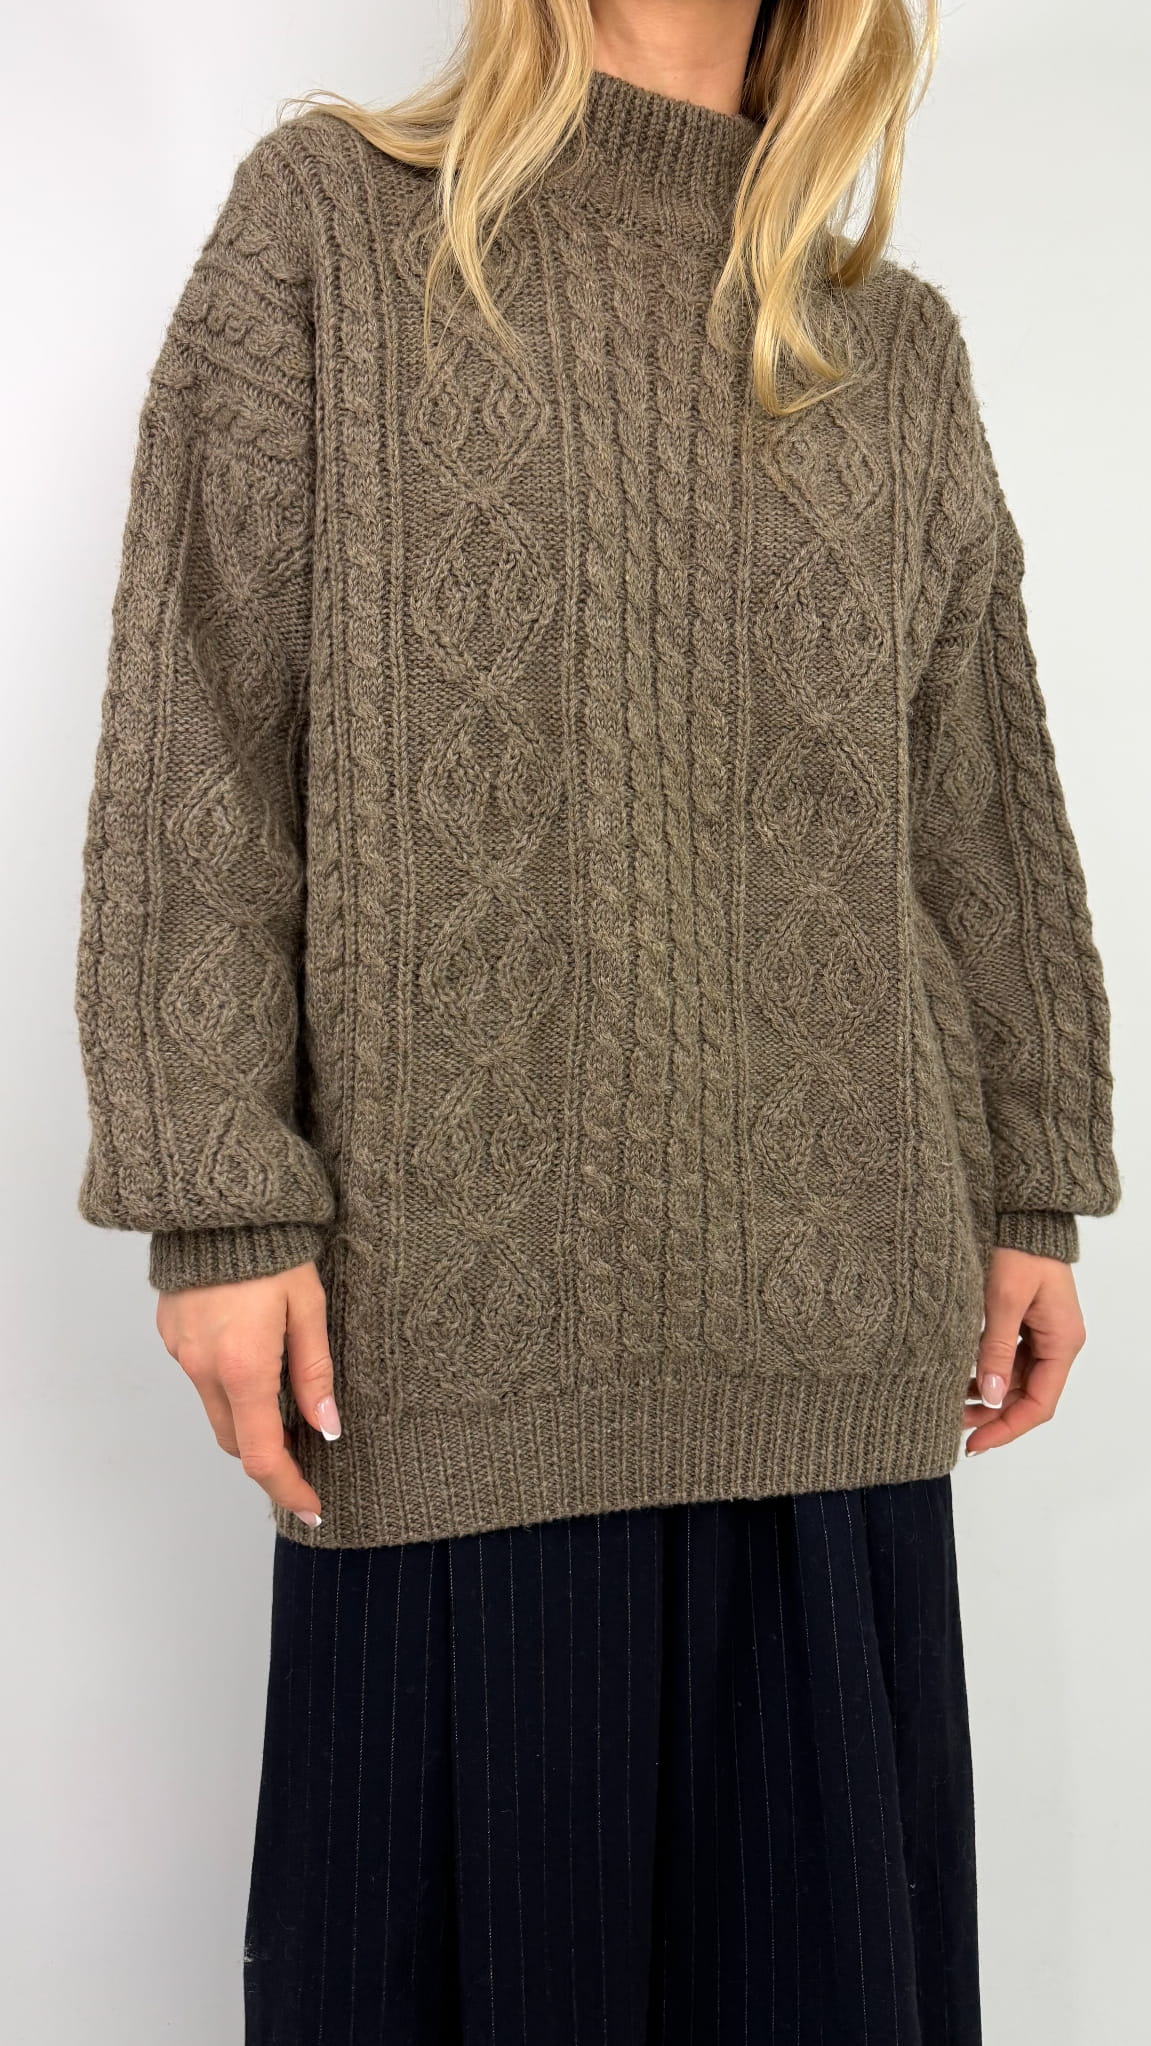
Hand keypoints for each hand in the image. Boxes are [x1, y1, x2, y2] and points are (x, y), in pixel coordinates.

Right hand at [155, 1259, 340, 1526]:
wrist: (220, 1203)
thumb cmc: (274, 1250)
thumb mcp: (309, 1309)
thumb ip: (315, 1373)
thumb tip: (327, 1429)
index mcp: (244, 1368)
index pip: (264, 1456)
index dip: (288, 1488)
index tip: (312, 1506)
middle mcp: (204, 1368)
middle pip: (236, 1442)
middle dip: (270, 1455)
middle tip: (308, 1450)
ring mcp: (182, 1353)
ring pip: (216, 1411)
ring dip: (248, 1418)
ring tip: (286, 1398)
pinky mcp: (172, 1335)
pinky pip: (201, 1377)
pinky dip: (227, 1384)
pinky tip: (253, 1356)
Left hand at [963, 1246, 1086, 1455]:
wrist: (1022, 1213)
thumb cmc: (1019, 1250)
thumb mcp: (1003, 1301)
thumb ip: (996, 1349)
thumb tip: (993, 1397)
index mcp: (1061, 1342)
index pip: (1039, 1404)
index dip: (1007, 1428)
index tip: (975, 1443)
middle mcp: (1056, 1342)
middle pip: (1028, 1396)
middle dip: (993, 1415)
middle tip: (954, 1427)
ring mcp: (1041, 1333)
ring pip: (1016, 1380)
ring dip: (988, 1396)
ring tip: (953, 1405)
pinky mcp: (1025, 1322)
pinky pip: (1009, 1359)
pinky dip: (988, 1372)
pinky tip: (962, 1377)